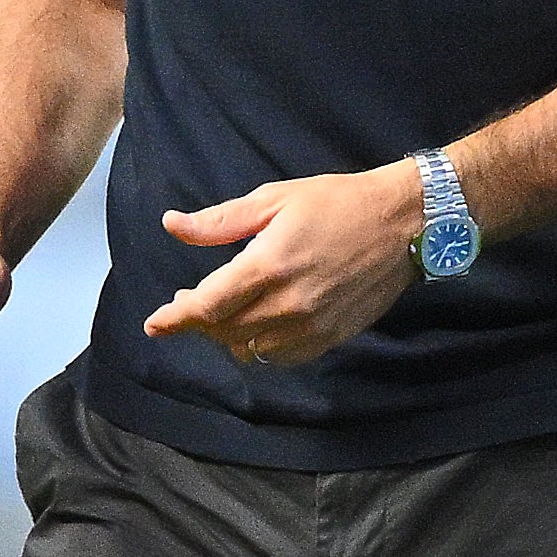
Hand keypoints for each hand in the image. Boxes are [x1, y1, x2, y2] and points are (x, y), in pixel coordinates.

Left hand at [138, 162, 422, 370]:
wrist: (403, 225)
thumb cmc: (336, 203)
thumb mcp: (274, 199)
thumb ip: (220, 221)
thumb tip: (171, 225)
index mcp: (269, 265)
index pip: (207, 305)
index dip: (175, 319)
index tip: (154, 325)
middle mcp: (288, 304)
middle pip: (224, 332)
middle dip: (198, 323)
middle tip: (187, 302)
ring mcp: (311, 326)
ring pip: (250, 350)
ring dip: (227, 336)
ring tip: (223, 312)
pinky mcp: (330, 338)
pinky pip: (281, 357)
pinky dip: (259, 347)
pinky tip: (257, 326)